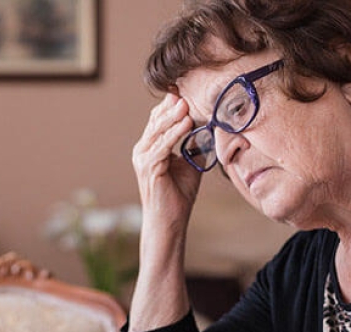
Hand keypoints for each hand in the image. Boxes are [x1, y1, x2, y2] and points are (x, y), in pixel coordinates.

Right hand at [131, 93, 202, 226]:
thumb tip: (208, 128)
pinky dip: (174, 133)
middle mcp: (142, 151)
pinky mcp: (149, 167)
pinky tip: (186, 123)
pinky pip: (163, 145)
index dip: (170, 106)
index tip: (185, 92)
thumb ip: (194, 146)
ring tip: (186, 104)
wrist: (169, 221)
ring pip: (158, 131)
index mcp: (149, 148)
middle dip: (171, 107)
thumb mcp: (190, 164)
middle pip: (156, 122)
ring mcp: (143, 159)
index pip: (158, 121)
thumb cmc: (178, 195)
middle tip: (185, 92)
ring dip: (173, 117)